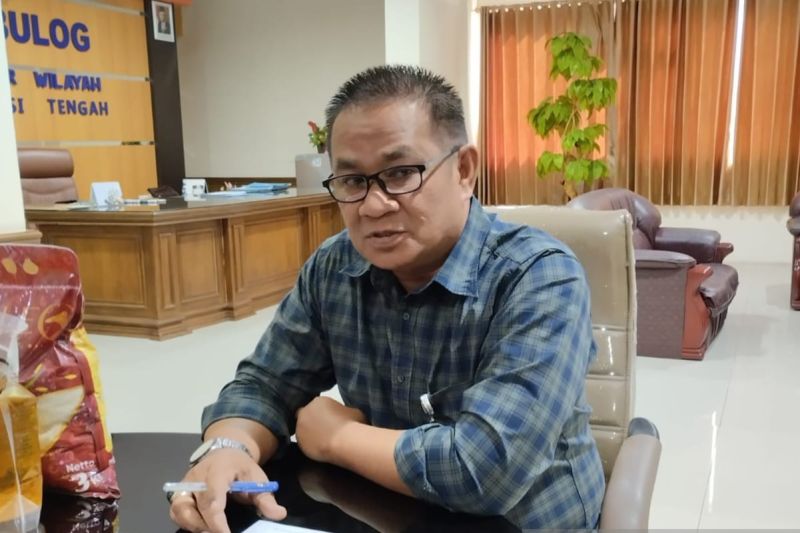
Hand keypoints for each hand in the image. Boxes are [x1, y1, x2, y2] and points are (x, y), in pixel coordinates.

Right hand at [169, 448, 286, 532]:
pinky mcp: (179, 492)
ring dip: (193, 526)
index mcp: (218, 470)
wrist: (224, 454)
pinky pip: (176, 512)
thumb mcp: (257, 478)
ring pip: (179, 510)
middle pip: (192, 506)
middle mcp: (196, 477)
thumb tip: (279, 514)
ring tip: (212, 532)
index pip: (212, 496)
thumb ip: (265, 498)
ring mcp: (185, 484)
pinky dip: (187, 523)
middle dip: (205, 526)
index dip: (216, 519)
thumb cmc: (241, 468)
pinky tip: (202, 528)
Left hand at [295, 396, 365, 462]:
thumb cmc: (351, 424)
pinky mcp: (300, 443)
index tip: (330, 421)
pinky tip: (321, 449)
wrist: (345, 442)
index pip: (317, 406)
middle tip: (324, 431)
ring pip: (303, 430)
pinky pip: (304, 443)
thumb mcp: (352, 411)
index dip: (323, 414)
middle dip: (313, 422)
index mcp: (318, 401)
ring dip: (310, 434)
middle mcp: (306, 412)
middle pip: (306, 416)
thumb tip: (343, 415)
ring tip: (323, 441)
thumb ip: (343, 411)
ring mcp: (300, 427)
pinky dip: (310, 446)